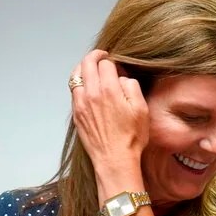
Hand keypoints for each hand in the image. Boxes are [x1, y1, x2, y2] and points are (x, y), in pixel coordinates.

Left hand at [70, 49, 149, 176]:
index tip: (118, 65)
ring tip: (92, 68)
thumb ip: (132, 87)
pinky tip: (88, 87)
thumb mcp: (141, 109)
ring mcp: (80, 103)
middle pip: (87, 63)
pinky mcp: (76, 113)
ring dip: (84, 67)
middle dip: (95, 56)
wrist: (114, 159)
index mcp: (109, 90)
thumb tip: (123, 78)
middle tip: (103, 57)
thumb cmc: (131, 137)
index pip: (106, 63)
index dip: (113, 61)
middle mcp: (91, 93)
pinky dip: (79, 82)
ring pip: (76, 75)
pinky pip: (74, 90)